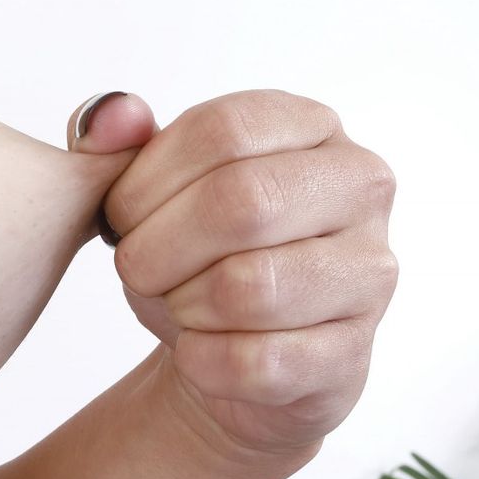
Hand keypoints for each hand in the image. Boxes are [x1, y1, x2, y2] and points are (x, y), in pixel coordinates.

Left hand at [73, 89, 397, 456]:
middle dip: (159, 245)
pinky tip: (197, 349)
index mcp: (312, 127)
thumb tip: (110, 117)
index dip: (148, 179)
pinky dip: (201, 360)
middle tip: (134, 268)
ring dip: (182, 304)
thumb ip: (117, 141)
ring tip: (176, 305)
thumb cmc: (198, 256)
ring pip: (249, 287)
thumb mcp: (152, 188)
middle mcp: (359, 188)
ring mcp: (368, 274)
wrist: (234, 357)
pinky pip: (256, 362)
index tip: (117, 216)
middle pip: (241, 202)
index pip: (223, 129)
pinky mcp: (353, 355)